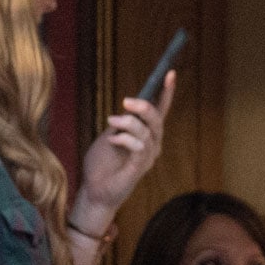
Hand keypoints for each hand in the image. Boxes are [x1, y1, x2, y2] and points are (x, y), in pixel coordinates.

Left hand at [75, 71, 175, 225]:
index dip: (166, 93)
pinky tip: (112, 139)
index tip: (170, 73)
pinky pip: (139, 147)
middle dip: (143, 107)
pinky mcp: (140, 168)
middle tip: (125, 101)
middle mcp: (152, 144)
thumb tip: (127, 110)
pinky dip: (125, 138)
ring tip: (111, 121)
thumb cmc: (101, 165)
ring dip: (128, 123)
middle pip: (157, 119)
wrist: (94, 191)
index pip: (160, 111)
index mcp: (146, 135)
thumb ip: (120, 124)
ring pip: (147, 131)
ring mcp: (148, 157)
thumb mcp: (109, 136)